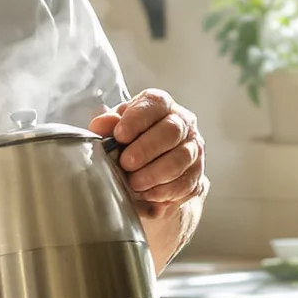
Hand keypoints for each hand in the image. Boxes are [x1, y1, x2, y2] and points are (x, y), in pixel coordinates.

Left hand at [90, 91, 206, 217]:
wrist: (150, 168)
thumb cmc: (131, 141)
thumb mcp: (115, 128)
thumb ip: (108, 125)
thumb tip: (101, 125)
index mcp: (161, 105)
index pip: (154, 104)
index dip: (136, 120)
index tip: (120, 135)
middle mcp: (183, 123)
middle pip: (172, 131)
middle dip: (146, 149)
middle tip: (126, 163)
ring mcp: (193, 149)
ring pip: (181, 159)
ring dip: (154, 173)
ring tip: (134, 182)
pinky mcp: (196, 175)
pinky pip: (184, 183)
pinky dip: (163, 191)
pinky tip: (147, 193)